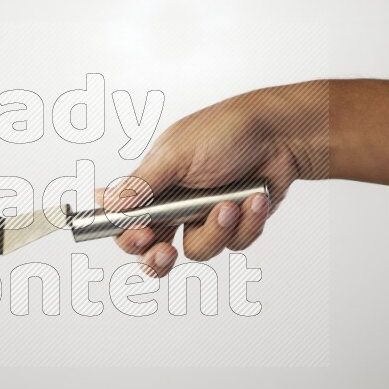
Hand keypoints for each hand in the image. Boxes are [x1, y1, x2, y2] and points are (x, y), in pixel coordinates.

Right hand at [97, 81, 328, 276]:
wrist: (282, 134)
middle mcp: (176, 204)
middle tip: (166, 251)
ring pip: (198, 250)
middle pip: (153, 250)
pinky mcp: (235, 225)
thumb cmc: (227, 131)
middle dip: (158, 257)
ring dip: (216, 230)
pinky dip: (246, 223)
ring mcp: (205, 217)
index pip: (125, 221)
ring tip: (230, 205)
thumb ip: (142, 184)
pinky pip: (234, 244)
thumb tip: (106, 201)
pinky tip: (255, 199)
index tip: (141, 235)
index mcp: (154, 185)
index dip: (128, 236)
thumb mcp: (176, 155)